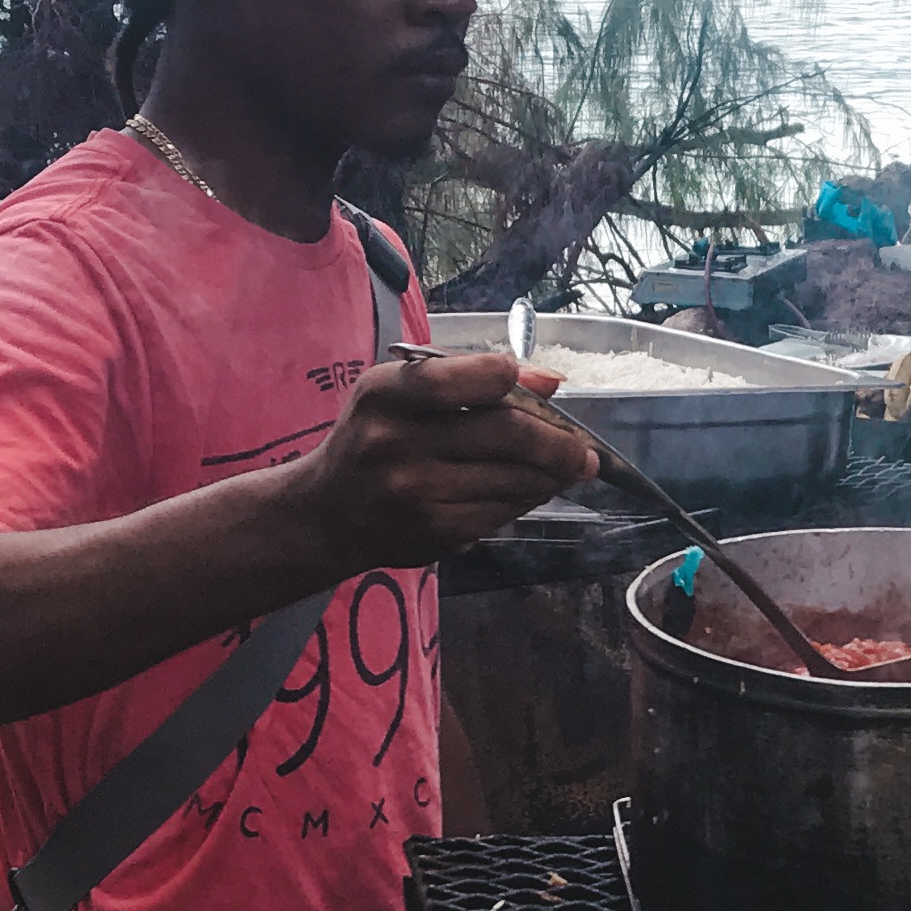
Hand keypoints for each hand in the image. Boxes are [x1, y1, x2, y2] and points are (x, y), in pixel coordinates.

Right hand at [289, 353, 597, 565]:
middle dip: (560, 444)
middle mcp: (396, 441)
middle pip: (507, 434)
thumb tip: (550, 383)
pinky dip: (528, 500)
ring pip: (514, 479)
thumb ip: (469, 378)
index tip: (544, 390)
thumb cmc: (372, 438)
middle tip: (585, 451)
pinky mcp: (434, 531)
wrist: (326, 513)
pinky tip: (532, 491)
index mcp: (386, 393)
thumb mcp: (399, 393)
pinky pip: (502, 512)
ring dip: (551, 476)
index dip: (514, 379)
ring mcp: (415, 491)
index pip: (467, 378)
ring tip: (565, 470)